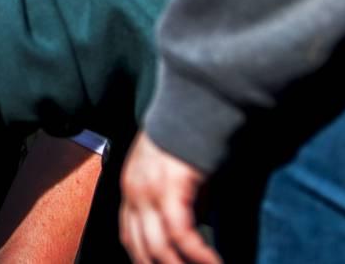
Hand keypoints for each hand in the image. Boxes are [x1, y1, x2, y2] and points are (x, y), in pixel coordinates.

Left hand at [119, 132, 218, 263]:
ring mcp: (148, 189)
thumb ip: (183, 199)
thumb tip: (198, 223)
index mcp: (132, 186)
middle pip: (141, 249)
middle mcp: (133, 191)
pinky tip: (214, 263)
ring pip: (159, 248)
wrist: (199, 97)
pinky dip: (199, 255)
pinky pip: (181, 234)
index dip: (147, 260)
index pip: (131, 238)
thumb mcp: (180, 172)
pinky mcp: (169, 188)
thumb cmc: (193, 130)